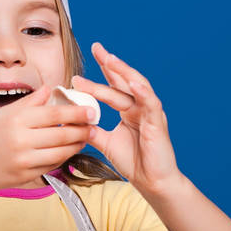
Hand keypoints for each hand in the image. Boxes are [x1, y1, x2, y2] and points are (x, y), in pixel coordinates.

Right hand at [0, 84, 95, 193]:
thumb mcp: (3, 113)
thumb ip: (30, 101)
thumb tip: (51, 88)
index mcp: (16, 119)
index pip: (55, 114)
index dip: (77, 112)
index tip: (91, 110)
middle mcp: (21, 140)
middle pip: (62, 134)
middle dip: (82, 129)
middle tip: (93, 124)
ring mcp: (23, 160)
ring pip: (61, 152)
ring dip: (76, 145)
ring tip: (84, 138)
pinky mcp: (25, 176)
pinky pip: (51, 166)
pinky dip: (63, 158)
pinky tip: (67, 151)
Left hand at [71, 42, 182, 194]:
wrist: (152, 183)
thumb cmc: (135, 162)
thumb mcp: (106, 143)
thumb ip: (92, 130)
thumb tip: (72, 120)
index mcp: (129, 110)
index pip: (115, 85)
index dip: (105, 69)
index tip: (92, 53)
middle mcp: (140, 107)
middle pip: (125, 80)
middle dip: (111, 63)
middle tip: (97, 48)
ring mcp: (150, 113)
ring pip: (137, 87)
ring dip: (123, 73)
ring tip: (110, 59)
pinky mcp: (157, 123)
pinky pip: (151, 103)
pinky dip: (142, 92)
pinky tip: (132, 83)